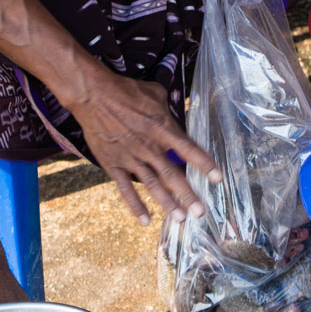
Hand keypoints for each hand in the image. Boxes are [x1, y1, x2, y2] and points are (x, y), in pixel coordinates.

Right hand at [63, 69, 217, 226]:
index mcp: (162, 128)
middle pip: (172, 174)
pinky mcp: (113, 164)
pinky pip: (125, 189)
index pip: (188, 149)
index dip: (204, 164)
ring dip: (167, 203)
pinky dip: (135, 206)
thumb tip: (177, 117)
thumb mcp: (155, 93)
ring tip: (180, 218)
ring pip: (152, 185)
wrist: (93, 95)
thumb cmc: (127, 90)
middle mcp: (149, 146)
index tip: (217, 179)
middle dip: (188, 195)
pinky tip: (145, 220)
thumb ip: (168, 110)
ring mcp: (130, 157)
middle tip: (200, 212)